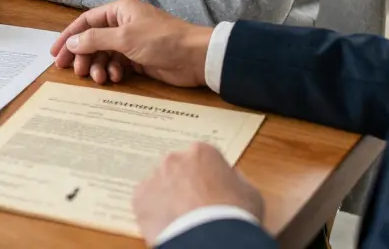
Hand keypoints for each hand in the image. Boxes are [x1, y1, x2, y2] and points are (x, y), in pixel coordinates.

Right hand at [49, 0, 211, 86]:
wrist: (195, 57)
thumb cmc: (160, 40)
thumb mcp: (124, 38)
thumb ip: (95, 40)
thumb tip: (71, 43)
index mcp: (120, 10)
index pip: (86, 21)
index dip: (69, 36)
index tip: (55, 53)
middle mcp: (123, 24)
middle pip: (93, 39)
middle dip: (83, 55)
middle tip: (75, 71)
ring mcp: (131, 42)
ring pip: (104, 54)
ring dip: (98, 65)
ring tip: (98, 78)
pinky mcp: (139, 58)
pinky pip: (117, 64)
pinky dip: (112, 71)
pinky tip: (114, 78)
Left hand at [132, 143, 263, 240]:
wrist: (210, 237)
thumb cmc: (233, 214)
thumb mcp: (249, 192)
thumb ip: (235, 178)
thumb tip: (228, 178)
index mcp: (201, 152)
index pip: (202, 158)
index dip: (207, 175)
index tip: (210, 189)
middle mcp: (174, 158)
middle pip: (178, 168)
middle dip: (184, 183)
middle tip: (194, 205)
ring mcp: (154, 177)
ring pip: (160, 184)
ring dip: (168, 196)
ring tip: (181, 218)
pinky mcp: (139, 198)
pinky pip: (146, 201)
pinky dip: (154, 211)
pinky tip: (168, 223)